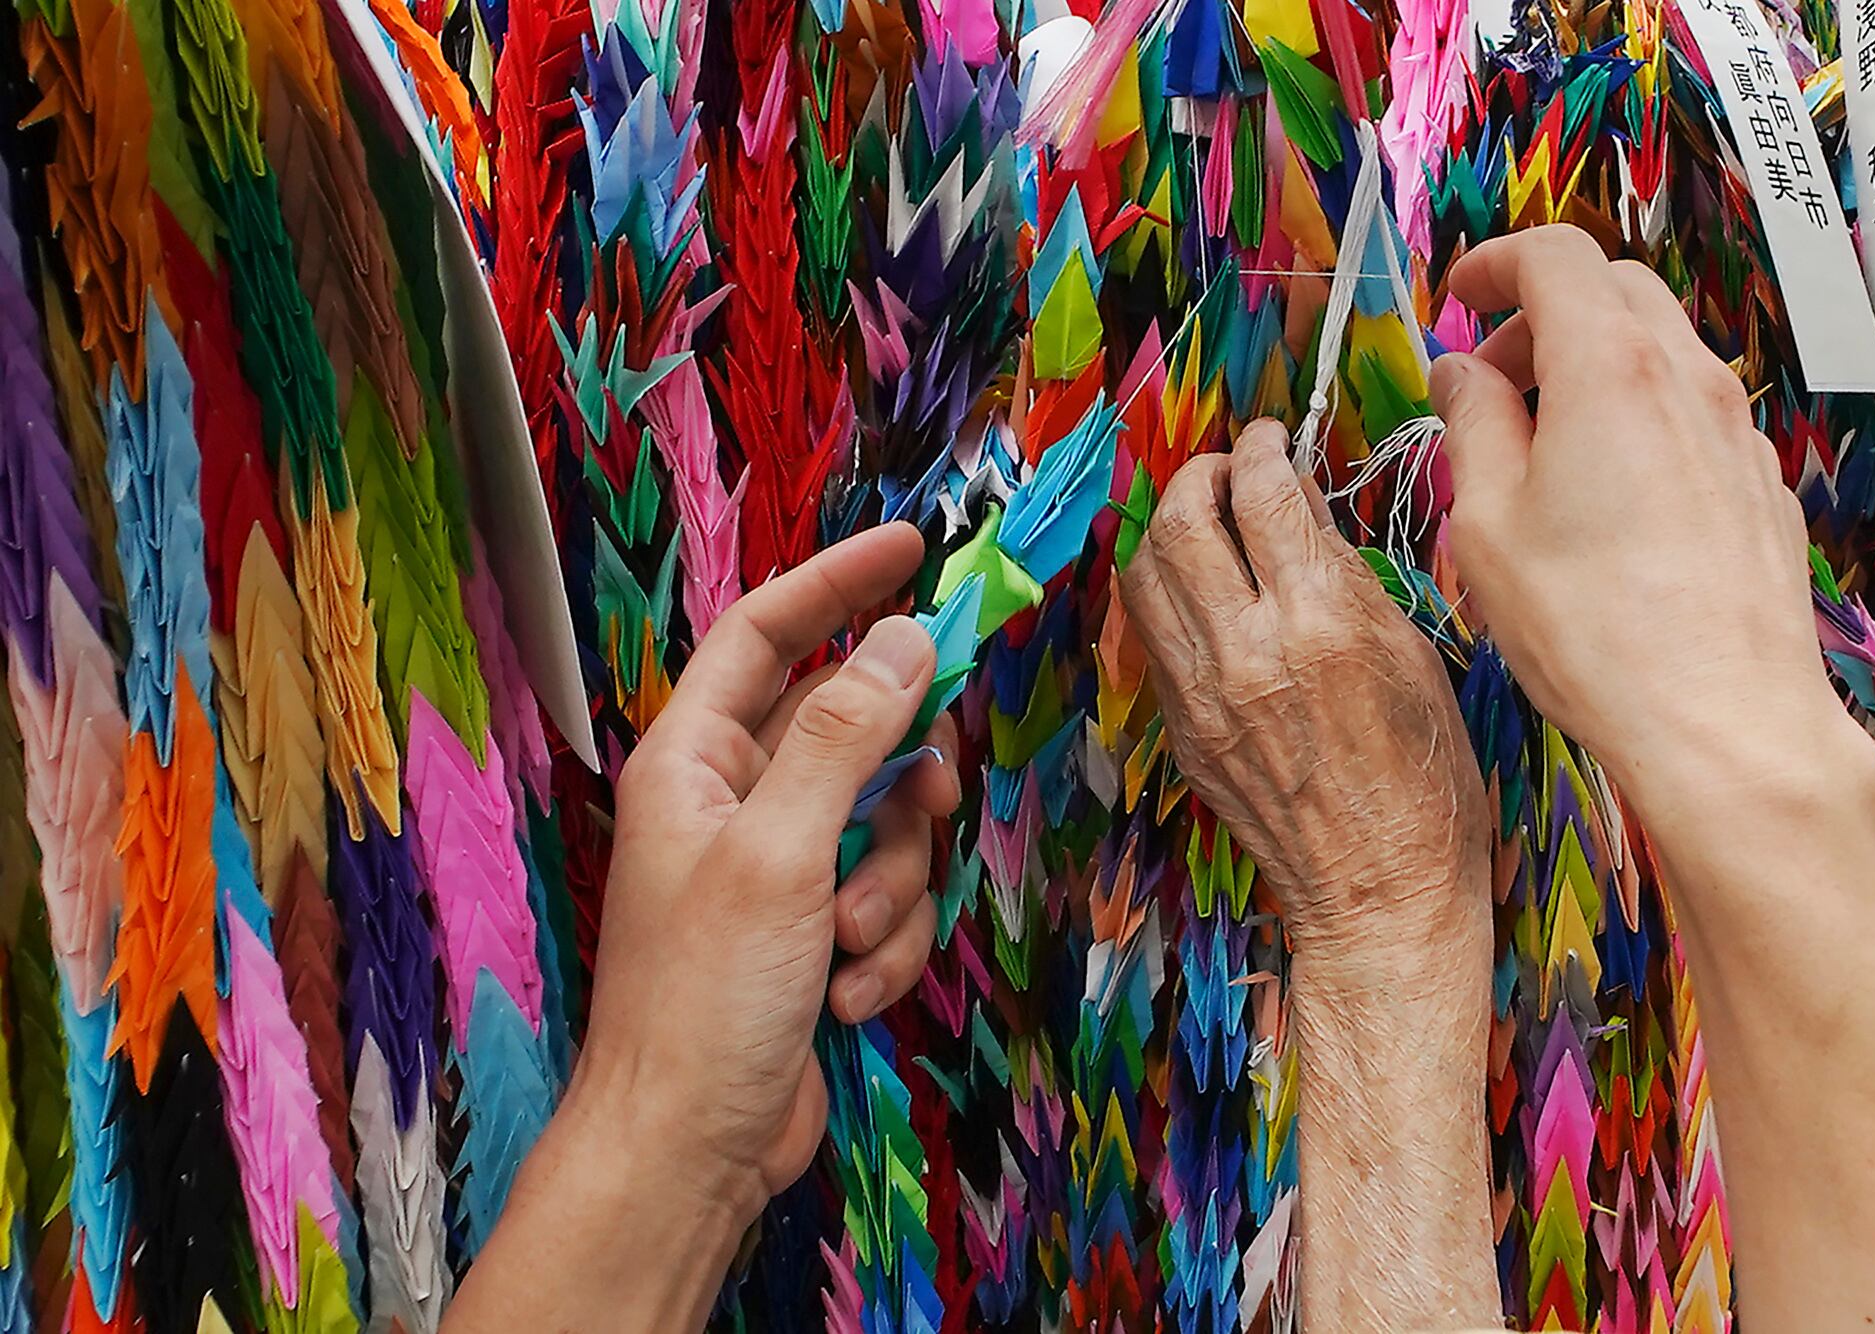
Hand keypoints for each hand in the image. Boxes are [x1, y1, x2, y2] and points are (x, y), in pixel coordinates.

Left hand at [571, 524, 956, 1219]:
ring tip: (848, 946)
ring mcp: (780, 870)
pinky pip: (888, 898)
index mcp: (695, 758)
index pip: (768, 632)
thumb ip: (847, 738)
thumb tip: (909, 639)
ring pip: (887, 823)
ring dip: (891, 888)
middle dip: (901, 782)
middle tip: (930, 806)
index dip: (838, 583)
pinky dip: (886, 946)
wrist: (690, 1151)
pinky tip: (846, 997)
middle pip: (854, 732)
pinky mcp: (816, 933)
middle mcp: (735, 800)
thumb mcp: (780, 852)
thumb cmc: (705, 998)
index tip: (914, 547)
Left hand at [1123, 421, 1501, 1329]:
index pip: (1263, 495)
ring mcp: (1203, 694)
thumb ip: (1348, 579)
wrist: (1379, 894)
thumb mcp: (1415, 658)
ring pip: (1145, 573)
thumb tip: (1302, 513)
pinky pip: (1151, 635)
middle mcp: (1249, 651)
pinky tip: (1195, 587)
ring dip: (1163, 526)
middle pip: (1181, 520)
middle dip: (1196, 473)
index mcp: (1323, 625)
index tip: (1268, 438)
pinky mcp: (1181, 729)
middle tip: (1221, 468)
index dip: (1260, 448)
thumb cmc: (1430, 782)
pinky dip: (1163, 591)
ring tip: (1196, 515)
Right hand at [1432, 225, 1870, 808]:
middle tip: (1488, 379)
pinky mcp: (1758, 483)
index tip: (1456, 301)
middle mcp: (1686, 379)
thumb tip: (1460, 373)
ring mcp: (1734, 430)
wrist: (1721, 719)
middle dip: (1541, 313)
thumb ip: (1472, 425)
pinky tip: (1602, 494)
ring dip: (1590, 365)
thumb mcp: (1488, 523)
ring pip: (1659, 350)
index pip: (1555, 257)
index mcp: (1609, 368)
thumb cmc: (1590, 627)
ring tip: (1539, 445)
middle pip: (1615, 290)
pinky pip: (1690, 412)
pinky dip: (1636, 414)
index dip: (1494, 264)